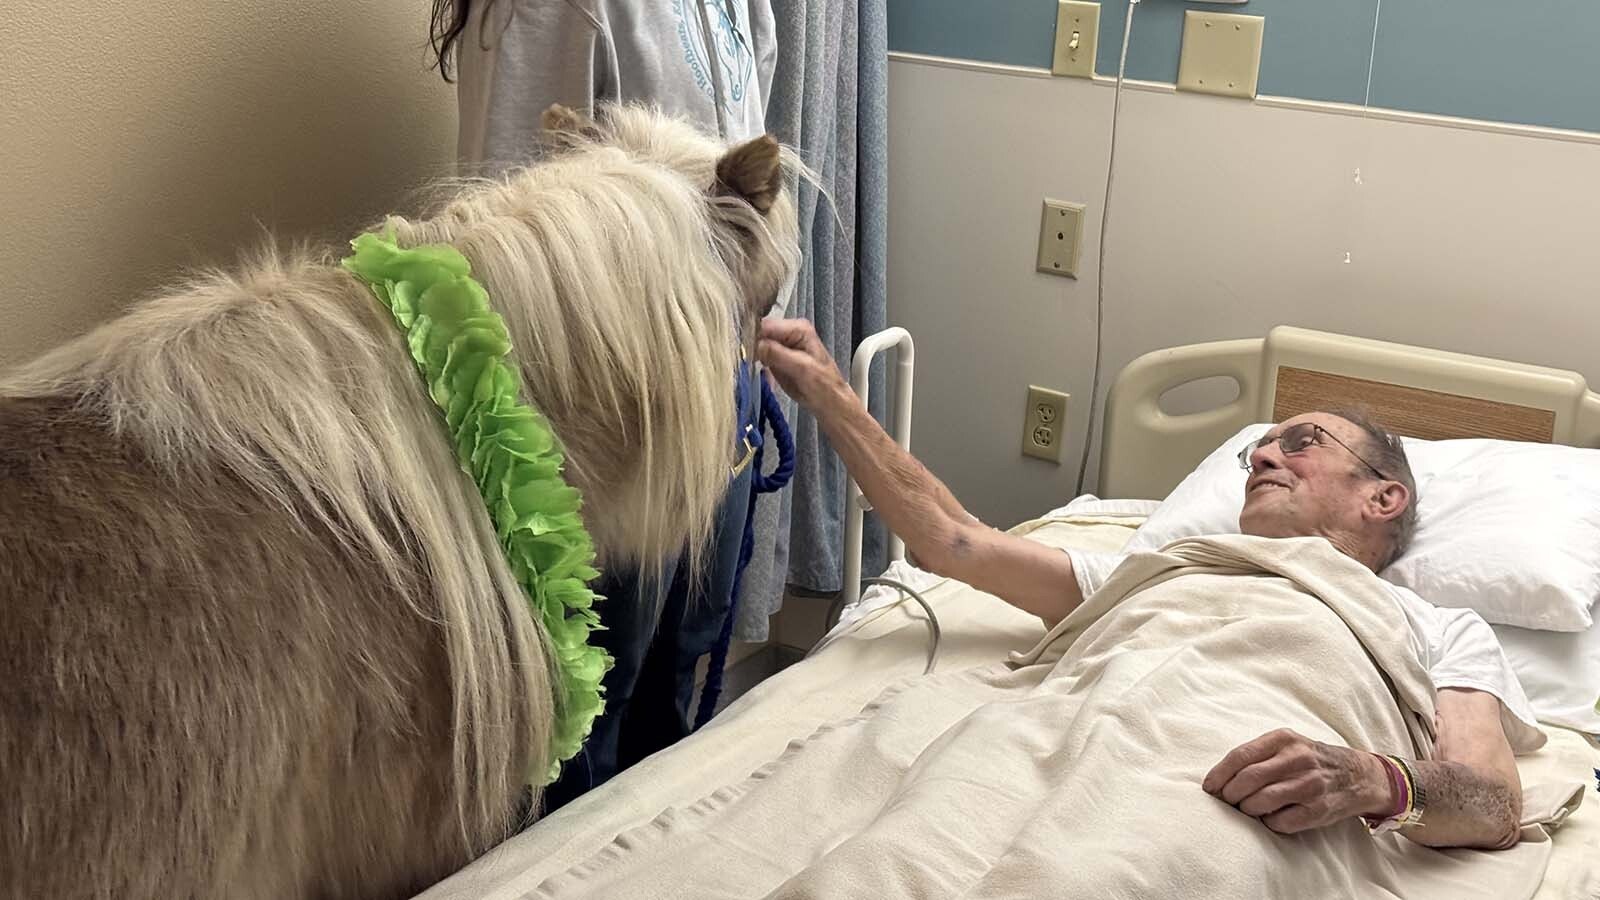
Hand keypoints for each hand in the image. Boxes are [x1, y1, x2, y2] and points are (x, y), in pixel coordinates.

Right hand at [756, 318, 844, 408]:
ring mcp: (781, 344)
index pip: (766, 325)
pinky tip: (759, 373)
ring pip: (756, 344)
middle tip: (747, 362)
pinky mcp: (776, 357)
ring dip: (751, 356)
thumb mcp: (801, 368)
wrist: (828, 401)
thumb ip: (778, 354)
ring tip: (753, 368)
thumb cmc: (823, 385)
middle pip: (759, 332)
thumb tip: (756, 345)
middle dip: (750, 347)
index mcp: (797, 328)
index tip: (744, 351)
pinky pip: (759, 355)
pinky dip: (755, 364)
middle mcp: (788, 332)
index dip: (752, 336)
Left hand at [1202, 729, 1394, 833]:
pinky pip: (1281, 822)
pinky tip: (1269, 818)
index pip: (1240, 756)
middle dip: (1229, 794)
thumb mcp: (1286, 744)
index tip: (1209, 788)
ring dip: (1246, 809)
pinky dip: (1268, 822)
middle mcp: (1298, 759)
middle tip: (1226, 801)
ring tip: (1246, 809)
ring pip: (1261, 801)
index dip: (1219, 774)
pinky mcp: (1319, 810)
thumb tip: (1219, 778)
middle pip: (1248, 779)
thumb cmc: (1309, 760)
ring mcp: (1310, 785)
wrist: (1357, 775)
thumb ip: (1257, 754)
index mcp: (1284, 739)